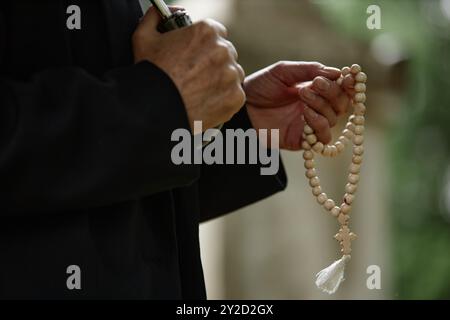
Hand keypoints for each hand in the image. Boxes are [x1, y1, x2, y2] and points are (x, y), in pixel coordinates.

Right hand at [132, 7, 245, 130]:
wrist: (155, 109)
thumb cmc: (150, 74)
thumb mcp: (144, 37)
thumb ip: (155, 16)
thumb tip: (167, 12)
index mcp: (206, 31)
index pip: (217, 33)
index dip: (206, 45)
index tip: (197, 57)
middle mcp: (223, 50)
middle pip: (226, 54)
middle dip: (215, 63)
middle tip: (197, 76)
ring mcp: (232, 74)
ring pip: (233, 75)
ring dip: (222, 80)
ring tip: (202, 91)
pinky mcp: (236, 96)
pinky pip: (235, 95)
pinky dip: (224, 99)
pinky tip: (207, 102)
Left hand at [244, 61, 354, 149]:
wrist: (242, 107)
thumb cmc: (261, 87)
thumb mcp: (284, 71)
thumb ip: (309, 70)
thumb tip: (337, 73)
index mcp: (316, 90)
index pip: (342, 88)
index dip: (350, 84)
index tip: (350, 77)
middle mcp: (317, 107)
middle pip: (342, 104)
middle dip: (333, 92)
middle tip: (315, 84)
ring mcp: (310, 124)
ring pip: (334, 119)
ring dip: (322, 105)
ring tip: (302, 95)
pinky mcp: (302, 140)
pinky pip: (323, 137)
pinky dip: (318, 123)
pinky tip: (305, 113)